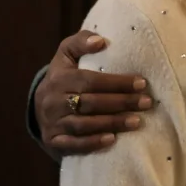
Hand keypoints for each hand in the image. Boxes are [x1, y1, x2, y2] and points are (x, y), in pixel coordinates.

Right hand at [35, 29, 153, 154]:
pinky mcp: (53, 142)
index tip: (141, 83)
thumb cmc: (63, 75)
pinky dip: (93, 143)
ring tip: (137, 121)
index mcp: (58, 78)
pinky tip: (112, 140)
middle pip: (90, 103)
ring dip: (113, 123)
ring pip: (84, 125)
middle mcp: (53, 101)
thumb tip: (100, 41)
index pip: (90, 80)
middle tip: (146, 103)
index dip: (117, 82)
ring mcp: (52, 123)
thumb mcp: (67, 54)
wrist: (38, 105)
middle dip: (121, 103)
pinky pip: (73, 145)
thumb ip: (81, 41)